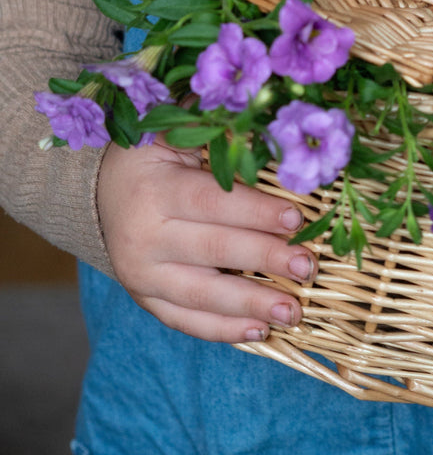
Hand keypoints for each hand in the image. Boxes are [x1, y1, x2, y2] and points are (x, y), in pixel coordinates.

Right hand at [97, 137, 315, 341]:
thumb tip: (268, 123)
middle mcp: (143, 238)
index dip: (255, 212)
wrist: (105, 192)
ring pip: (201, 295)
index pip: (212, 203)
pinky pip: (186, 321)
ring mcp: (141, 275)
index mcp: (155, 190)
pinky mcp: (145, 299)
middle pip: (212, 250)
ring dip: (251, 305)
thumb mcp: (176, 133)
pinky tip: (261, 331)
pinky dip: (223, 330)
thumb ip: (217, 131)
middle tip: (306, 266)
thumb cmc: (155, 156)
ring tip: (293, 311)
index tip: (297, 219)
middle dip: (264, 259)